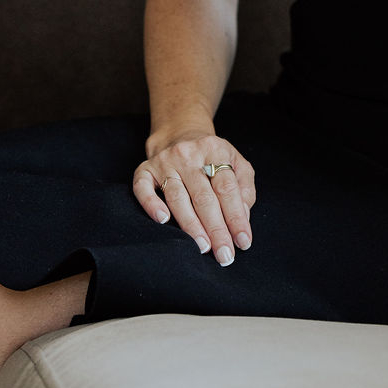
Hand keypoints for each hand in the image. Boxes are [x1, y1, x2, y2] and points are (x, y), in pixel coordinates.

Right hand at [133, 130, 255, 266]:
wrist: (179, 133)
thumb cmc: (212, 157)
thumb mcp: (236, 162)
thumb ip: (244, 188)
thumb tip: (243, 216)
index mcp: (216, 150)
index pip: (227, 188)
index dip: (236, 216)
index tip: (243, 241)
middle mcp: (189, 154)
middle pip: (204, 196)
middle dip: (216, 229)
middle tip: (224, 255)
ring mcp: (165, 161)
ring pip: (177, 196)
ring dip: (191, 225)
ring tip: (203, 247)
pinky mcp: (144, 169)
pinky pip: (143, 188)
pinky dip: (152, 204)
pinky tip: (163, 220)